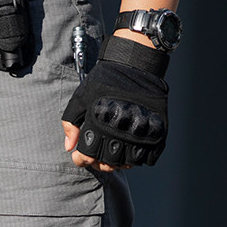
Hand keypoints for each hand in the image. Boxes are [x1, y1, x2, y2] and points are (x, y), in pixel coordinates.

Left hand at [62, 35, 169, 170]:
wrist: (134, 63)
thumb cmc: (104, 79)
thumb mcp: (80, 98)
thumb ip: (70, 124)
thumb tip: (69, 148)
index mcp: (100, 125)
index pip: (88, 156)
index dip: (81, 159)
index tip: (80, 156)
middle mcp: (120, 131)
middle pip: (108, 163)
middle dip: (99, 163)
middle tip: (97, 156)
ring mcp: (140, 132)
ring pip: (129, 162)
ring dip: (120, 162)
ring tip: (115, 152)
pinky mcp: (157, 131)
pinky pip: (149, 158)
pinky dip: (140, 158)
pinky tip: (131, 148)